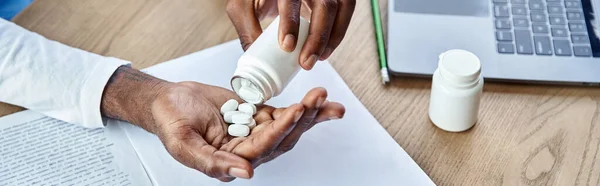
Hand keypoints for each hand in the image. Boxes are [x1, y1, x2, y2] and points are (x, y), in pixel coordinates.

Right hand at [100, 67, 344, 181]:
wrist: (168, 100)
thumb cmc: (171, 121)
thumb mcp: (184, 145)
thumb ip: (213, 163)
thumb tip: (245, 174)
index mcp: (230, 161)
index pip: (262, 147)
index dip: (280, 130)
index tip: (295, 111)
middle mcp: (247, 150)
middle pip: (282, 137)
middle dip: (302, 119)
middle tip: (316, 99)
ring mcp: (254, 132)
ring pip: (287, 125)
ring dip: (307, 113)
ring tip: (323, 98)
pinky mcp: (257, 116)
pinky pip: (283, 113)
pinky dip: (301, 108)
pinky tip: (319, 102)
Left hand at [226, 0, 355, 69]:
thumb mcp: (243, 5)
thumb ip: (247, 29)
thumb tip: (257, 60)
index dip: (290, 22)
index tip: (287, 46)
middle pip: (324, 5)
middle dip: (317, 37)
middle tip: (306, 62)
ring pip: (341, 7)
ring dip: (332, 38)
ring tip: (318, 59)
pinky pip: (346, 10)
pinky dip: (338, 33)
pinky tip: (326, 50)